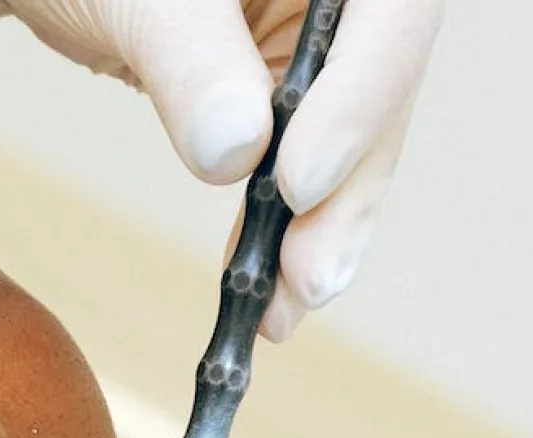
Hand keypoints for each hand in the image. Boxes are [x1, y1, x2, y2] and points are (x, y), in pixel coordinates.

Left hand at [0, 0, 445, 339]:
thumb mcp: (139, 1)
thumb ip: (191, 62)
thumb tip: (238, 153)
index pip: (393, 12)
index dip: (361, 99)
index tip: (297, 184)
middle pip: (381, 92)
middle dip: (344, 195)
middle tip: (305, 280)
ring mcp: (327, 43)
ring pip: (352, 143)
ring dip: (321, 235)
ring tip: (281, 311)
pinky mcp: (292, 92)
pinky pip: (308, 164)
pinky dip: (288, 231)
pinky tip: (267, 295)